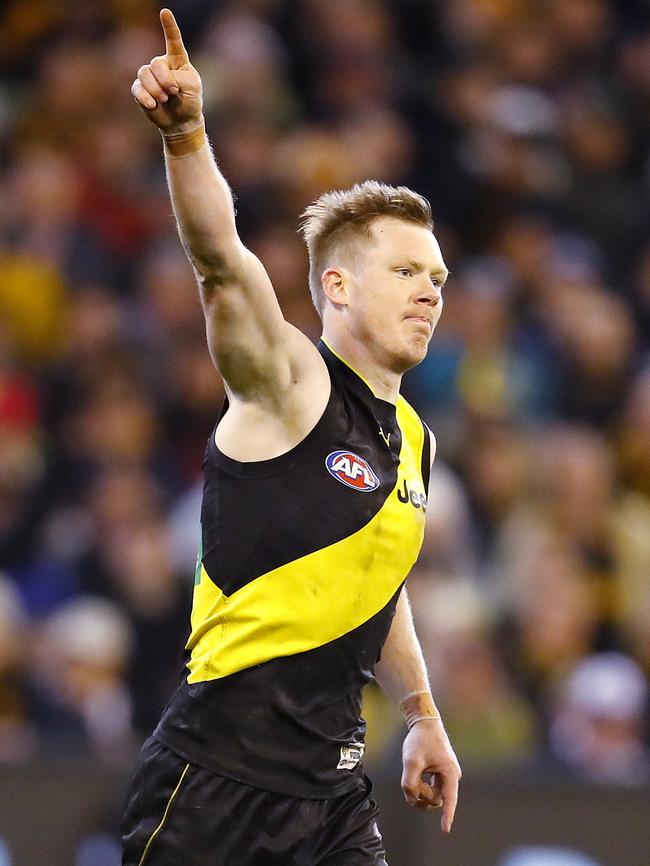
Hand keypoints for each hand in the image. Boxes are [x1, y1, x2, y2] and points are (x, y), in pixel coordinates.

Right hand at [131, 8, 202, 131]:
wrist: (181, 121)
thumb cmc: (190, 101)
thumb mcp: (192, 87)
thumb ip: (178, 78)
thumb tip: (160, 81)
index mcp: (177, 60)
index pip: (173, 41)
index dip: (169, 27)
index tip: (165, 12)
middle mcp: (162, 65)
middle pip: (156, 63)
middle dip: (164, 79)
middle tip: (173, 92)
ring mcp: (150, 76)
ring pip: (144, 74)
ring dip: (155, 89)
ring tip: (164, 99)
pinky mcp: (140, 89)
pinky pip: (137, 88)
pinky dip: (145, 97)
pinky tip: (153, 105)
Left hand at [401, 719, 461, 832]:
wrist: (424, 722)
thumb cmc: (420, 740)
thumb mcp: (411, 760)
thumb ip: (409, 782)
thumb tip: (411, 798)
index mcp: (450, 773)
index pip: (449, 799)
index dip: (447, 815)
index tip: (445, 830)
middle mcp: (451, 776)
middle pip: (435, 799)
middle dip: (421, 794)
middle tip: (411, 779)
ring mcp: (446, 776)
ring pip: (432, 795)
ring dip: (419, 790)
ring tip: (412, 774)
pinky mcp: (440, 774)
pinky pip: (430, 788)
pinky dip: (420, 785)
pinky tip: (416, 775)